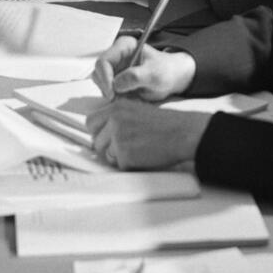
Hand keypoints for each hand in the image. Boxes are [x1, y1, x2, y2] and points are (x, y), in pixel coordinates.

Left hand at [86, 98, 209, 168]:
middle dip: (107, 147)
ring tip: (137, 150)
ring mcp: (118, 136)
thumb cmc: (165, 124)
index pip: (91, 122)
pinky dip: (130, 165)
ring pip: (106, 155)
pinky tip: (143, 156)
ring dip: (118, 157)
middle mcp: (114, 120)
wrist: (182, 132)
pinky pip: (119, 165)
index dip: (98, 132)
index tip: (104, 137)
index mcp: (117, 107)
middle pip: (95, 141)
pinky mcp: (124, 153)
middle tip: (125, 147)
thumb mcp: (137, 111)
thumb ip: (118, 118)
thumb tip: (103, 132)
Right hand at [93, 36, 195, 100]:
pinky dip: (113, 96)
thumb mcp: (154, 74)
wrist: (173, 77)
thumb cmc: (166, 71)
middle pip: (98, 72)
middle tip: (118, 98)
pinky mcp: (115, 79)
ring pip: (100, 82)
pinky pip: (106, 89)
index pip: (103, 61)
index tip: (112, 93)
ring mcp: (115, 68)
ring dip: (109, 92)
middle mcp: (116, 55)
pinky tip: (126, 97)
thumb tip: (116, 84)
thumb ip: (136, 77)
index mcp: (124, 46)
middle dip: (105, 87)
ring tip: (126, 97)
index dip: (105, 77)